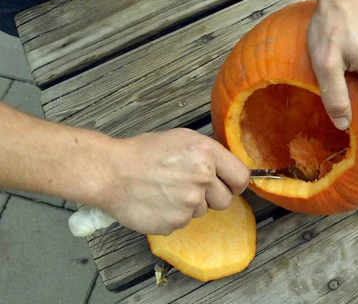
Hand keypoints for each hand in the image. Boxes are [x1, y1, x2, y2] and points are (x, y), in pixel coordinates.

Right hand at [100, 128, 249, 234]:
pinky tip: (157, 201)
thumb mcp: (182, 139)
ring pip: (202, 211)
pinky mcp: (175, 222)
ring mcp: (189, 203)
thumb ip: (209, 155)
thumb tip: (227, 171)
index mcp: (207, 154)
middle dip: (211, 196)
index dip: (236, 183)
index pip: (241, 177)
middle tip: (189, 186)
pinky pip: (183, 222)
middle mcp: (202, 178)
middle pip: (225, 200)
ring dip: (189, 205)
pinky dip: (172, 215)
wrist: (111, 172)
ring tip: (166, 190)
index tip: (230, 186)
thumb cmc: (143, 153)